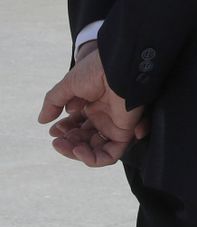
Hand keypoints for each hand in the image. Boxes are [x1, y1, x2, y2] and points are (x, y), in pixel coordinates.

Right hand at [38, 48, 146, 166]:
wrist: (118, 67)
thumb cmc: (96, 71)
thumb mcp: (68, 86)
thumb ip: (54, 102)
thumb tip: (42, 120)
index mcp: (93, 104)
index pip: (77, 125)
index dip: (64, 130)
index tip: (53, 130)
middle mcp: (104, 115)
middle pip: (84, 139)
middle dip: (67, 142)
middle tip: (57, 139)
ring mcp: (114, 124)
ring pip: (94, 150)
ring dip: (75, 152)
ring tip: (63, 144)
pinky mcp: (124, 132)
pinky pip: (110, 155)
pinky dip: (92, 159)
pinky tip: (78, 150)